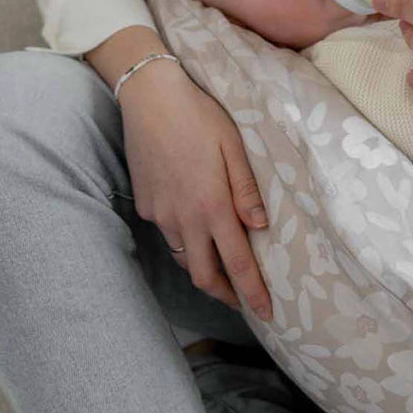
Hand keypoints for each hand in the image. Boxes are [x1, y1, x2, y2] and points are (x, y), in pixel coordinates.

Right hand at [119, 61, 272, 320]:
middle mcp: (184, 218)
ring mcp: (160, 214)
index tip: (266, 313)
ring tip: (222, 267)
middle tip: (244, 300)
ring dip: (204, 268)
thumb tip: (261, 226)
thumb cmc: (200, 116)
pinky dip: (185, 239)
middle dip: (225, 294)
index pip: (237, 264)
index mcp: (212, 206)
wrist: (150, 98)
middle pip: (204, 275)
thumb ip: (246, 190)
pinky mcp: (145, 204)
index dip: (252, 293)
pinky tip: (195, 226)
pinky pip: (168, 233)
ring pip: (184, 256)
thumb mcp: (234, 147)